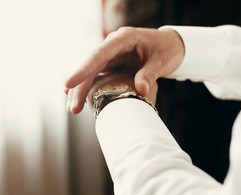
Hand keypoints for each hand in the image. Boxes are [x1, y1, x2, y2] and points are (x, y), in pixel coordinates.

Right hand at [65, 27, 184, 113]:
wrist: (170, 45)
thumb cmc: (167, 50)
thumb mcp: (161, 62)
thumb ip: (149, 75)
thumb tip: (142, 91)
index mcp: (124, 38)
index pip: (99, 54)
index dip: (83, 69)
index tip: (70, 83)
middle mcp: (113, 45)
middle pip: (91, 65)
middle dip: (79, 87)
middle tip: (73, 108)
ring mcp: (111, 54)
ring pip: (90, 71)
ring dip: (81, 89)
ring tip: (73, 109)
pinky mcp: (112, 63)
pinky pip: (97, 75)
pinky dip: (89, 87)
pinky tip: (78, 99)